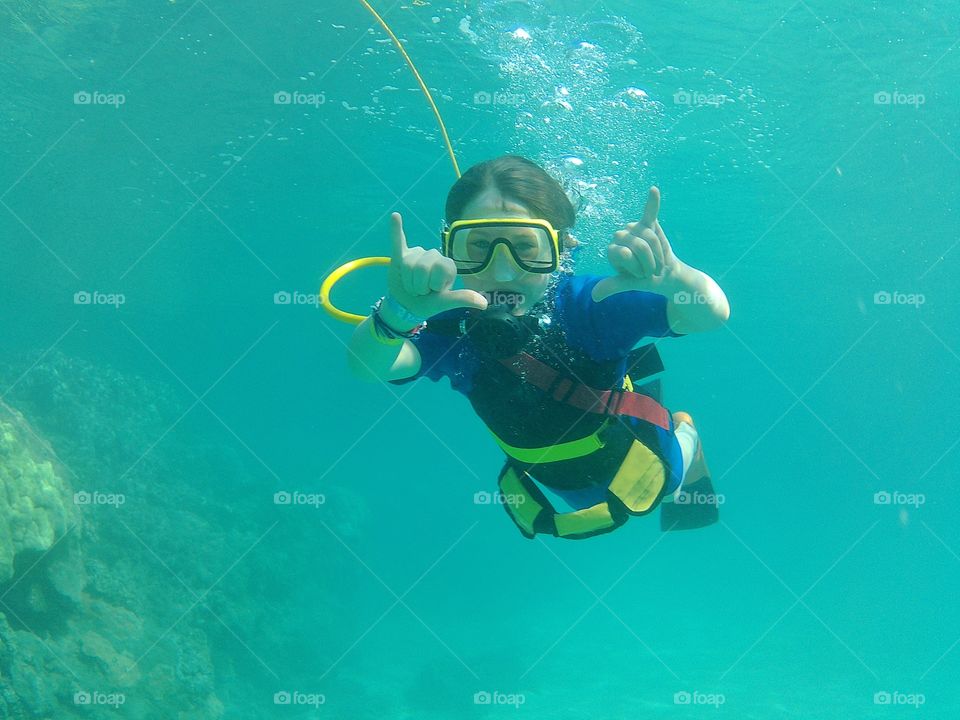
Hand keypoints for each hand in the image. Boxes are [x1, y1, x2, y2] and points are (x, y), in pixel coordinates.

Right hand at [386, 212, 488, 318]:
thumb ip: (462, 299)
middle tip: (420, 291)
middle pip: (421, 267)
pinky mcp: (401, 255)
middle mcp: (434, 256)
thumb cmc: (429, 303)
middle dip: (418, 285)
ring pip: (408, 263)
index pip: (439, 269)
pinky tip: (395, 217)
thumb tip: (485, 304)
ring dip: (407, 281)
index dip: (432, 285)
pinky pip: (398, 240)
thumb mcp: (446, 302)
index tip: (433, 292)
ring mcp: (417, 254)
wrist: (407, 306)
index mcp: (447, 265)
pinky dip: (395, 229)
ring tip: (411, 285)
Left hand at [593, 187, 682, 301]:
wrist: (663, 275)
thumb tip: (594, 296)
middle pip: (636, 244)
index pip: (623, 253)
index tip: (639, 275)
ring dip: (657, 252)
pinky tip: (653, 190)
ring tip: (656, 259)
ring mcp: (635, 229)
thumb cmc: (644, 279)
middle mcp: (621, 236)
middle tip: (650, 268)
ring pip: (648, 236)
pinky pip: (650, 211)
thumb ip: (613, 286)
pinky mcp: (650, 223)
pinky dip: (653, 201)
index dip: (635, 266)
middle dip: (648, 260)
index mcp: (612, 250)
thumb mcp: (628, 284)